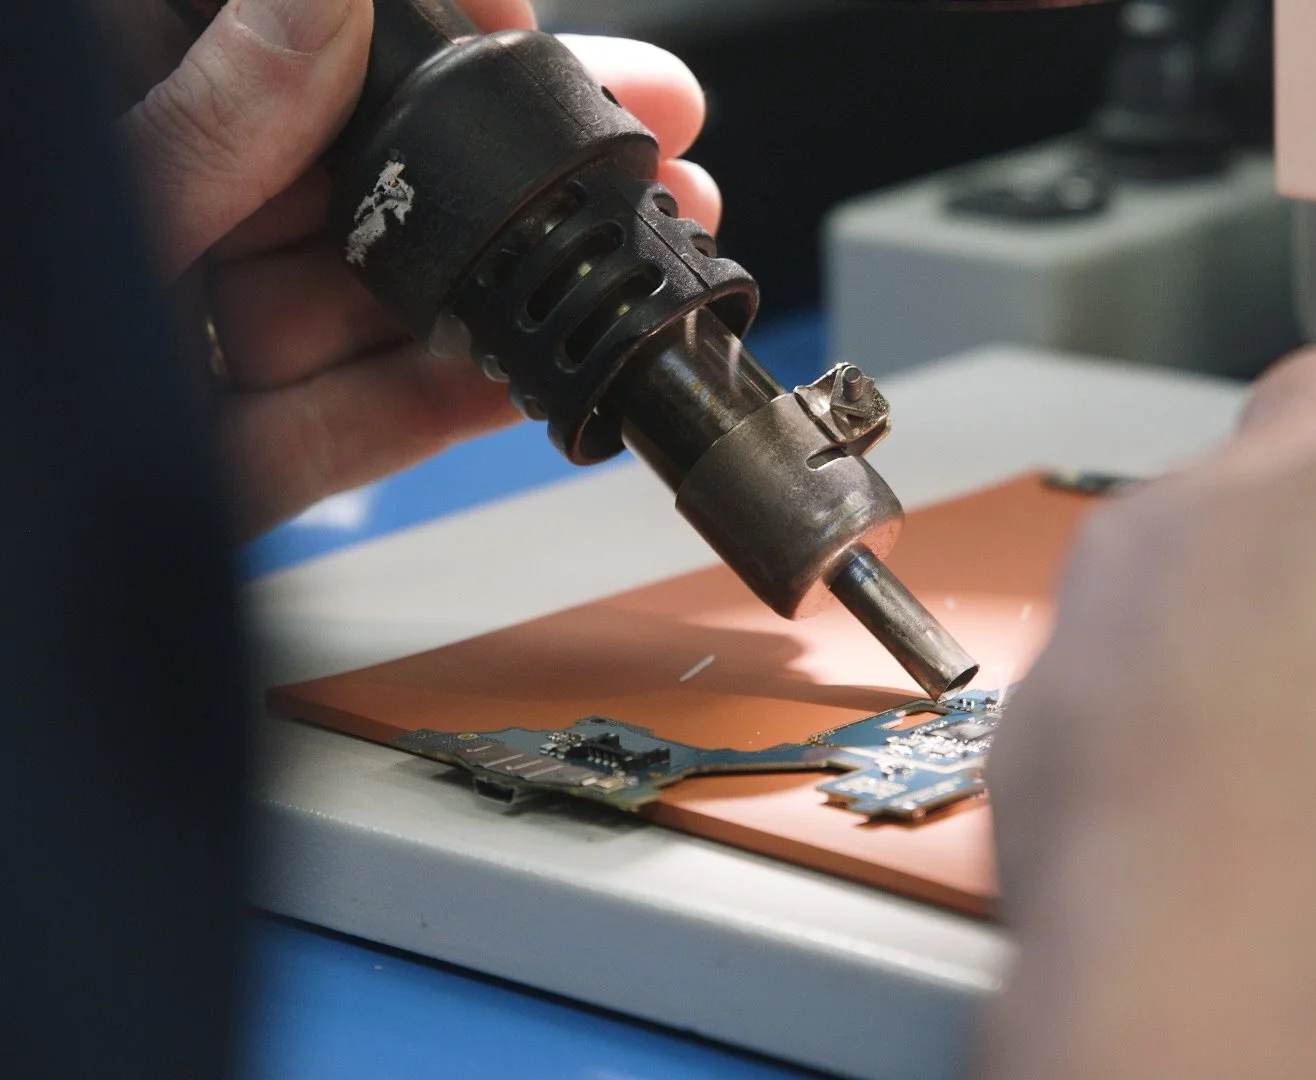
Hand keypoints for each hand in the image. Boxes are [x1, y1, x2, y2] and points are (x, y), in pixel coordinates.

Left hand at [98, 0, 717, 535]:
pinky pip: (340, 422)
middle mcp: (151, 211)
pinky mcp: (212, 453)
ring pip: (364, 299)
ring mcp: (182, 335)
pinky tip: (530, 378)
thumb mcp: (93, 198)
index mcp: (103, 113)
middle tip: (639, 128)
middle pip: (355, 167)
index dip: (414, 19)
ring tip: (634, 257)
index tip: (512, 18)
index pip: (284, 33)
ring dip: (509, 286)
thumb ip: (208, 112)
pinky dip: (434, 407)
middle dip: (508, 162)